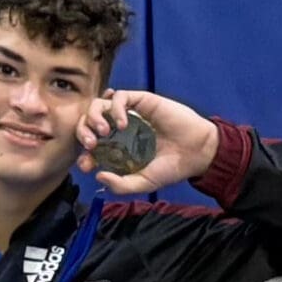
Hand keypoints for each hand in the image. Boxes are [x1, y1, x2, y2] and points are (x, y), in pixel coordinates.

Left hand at [78, 90, 220, 194]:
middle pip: (89, 121)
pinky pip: (120, 97)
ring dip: (95, 117)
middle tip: (92, 145)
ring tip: (104, 132)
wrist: (197, 153)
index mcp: (118, 147)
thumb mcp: (144, 182)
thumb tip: (98, 176)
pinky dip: (115, 108)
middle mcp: (120, 128)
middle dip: (83, 132)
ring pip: (99, 105)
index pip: (91, 144)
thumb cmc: (173, 168)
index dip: (83, 153)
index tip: (86, 164)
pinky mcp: (141, 101)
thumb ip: (122, 185)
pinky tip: (123, 123)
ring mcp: (130, 113)